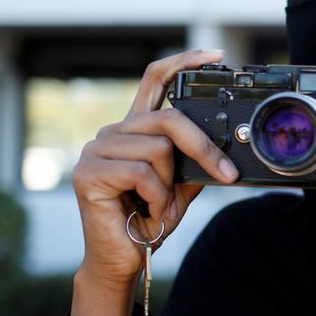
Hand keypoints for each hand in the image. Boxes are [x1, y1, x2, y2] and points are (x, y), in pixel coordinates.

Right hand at [71, 49, 239, 289]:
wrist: (124, 258)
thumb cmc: (149, 218)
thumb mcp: (181, 184)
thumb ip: (194, 159)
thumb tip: (226, 143)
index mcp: (135, 129)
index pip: (155, 81)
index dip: (183, 62)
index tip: (215, 56)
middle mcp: (114, 132)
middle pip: (169, 119)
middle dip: (203, 148)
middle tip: (225, 173)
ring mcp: (97, 150)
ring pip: (159, 148)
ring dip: (170, 185)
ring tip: (161, 205)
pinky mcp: (88, 173)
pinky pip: (142, 172)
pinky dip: (155, 196)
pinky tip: (146, 210)